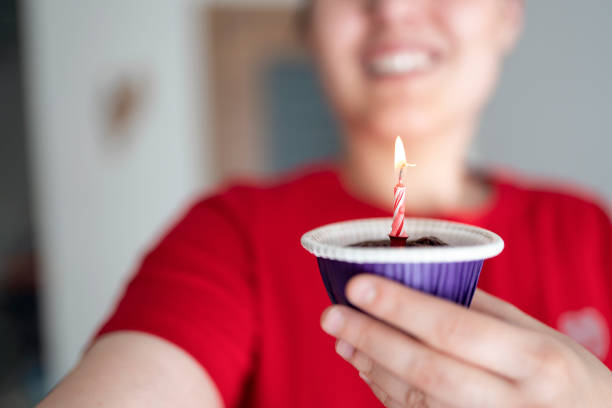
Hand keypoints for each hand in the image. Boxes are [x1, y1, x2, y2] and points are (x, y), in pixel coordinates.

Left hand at [320, 275, 611, 407]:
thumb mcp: (540, 337)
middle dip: (372, 339)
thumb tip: (420, 284)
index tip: (359, 285)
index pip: (453, 328)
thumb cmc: (566, 378)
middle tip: (332, 315)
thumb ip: (482, 312)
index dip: (400, 306)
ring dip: (371, 366)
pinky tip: (368, 368)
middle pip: (426, 369)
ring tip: (343, 339)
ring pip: (415, 400)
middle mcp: (514, 402)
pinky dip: (387, 393)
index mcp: (537, 360)